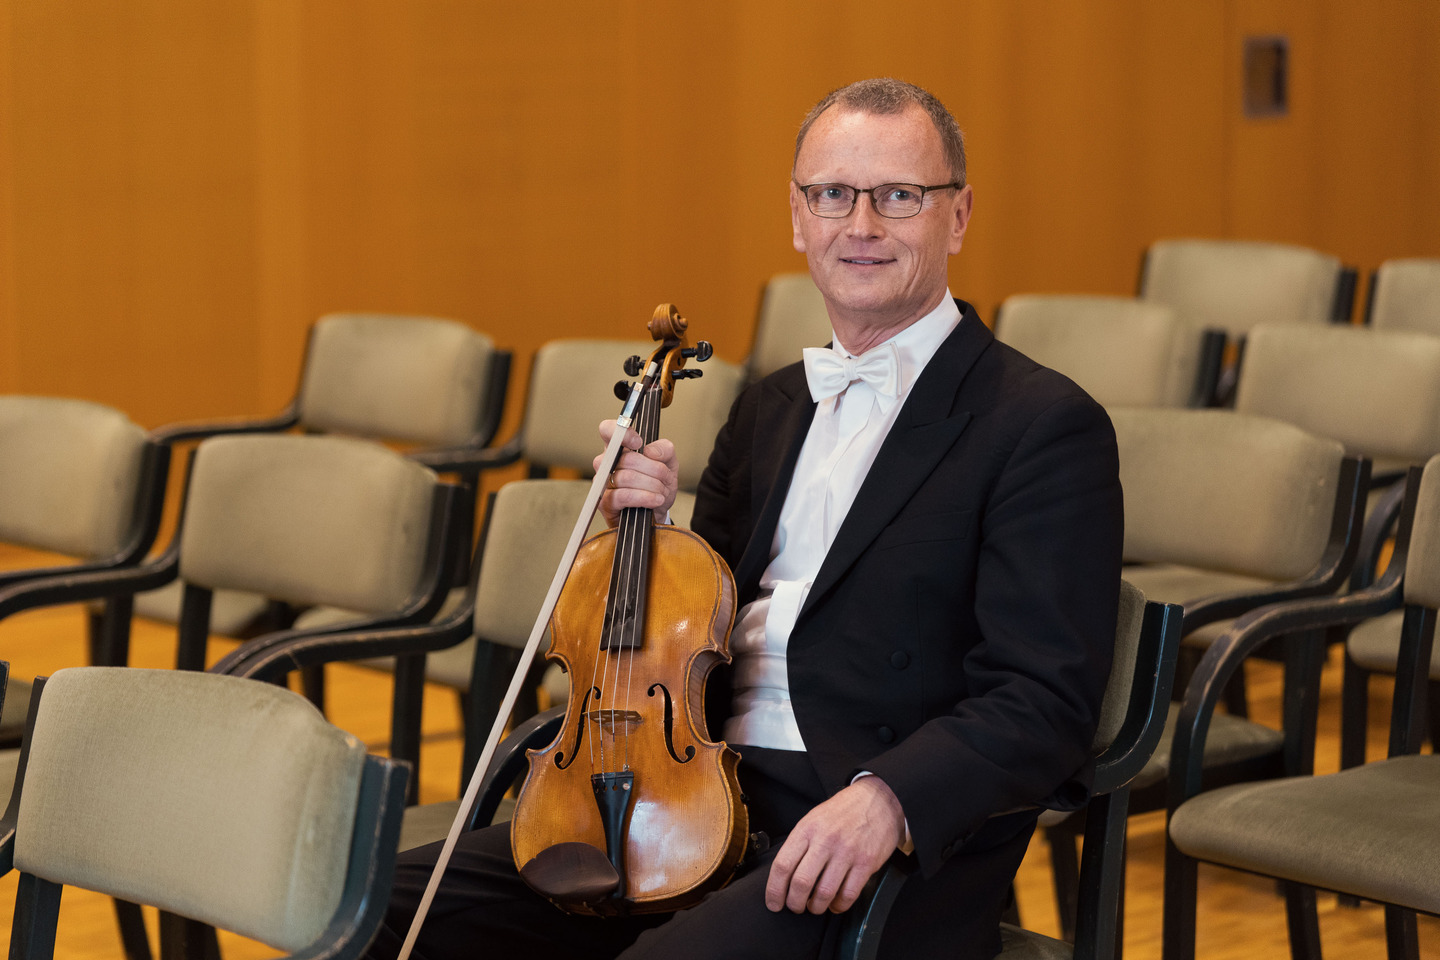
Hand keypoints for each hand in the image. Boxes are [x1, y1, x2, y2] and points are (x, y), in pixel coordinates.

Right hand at [596, 419, 678, 525]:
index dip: (622, 433)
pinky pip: (624, 496)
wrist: (658, 512)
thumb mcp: (669, 463)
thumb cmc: (658, 485)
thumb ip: (664, 449)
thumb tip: (650, 451)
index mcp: (619, 449)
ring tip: (662, 491)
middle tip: (665, 477)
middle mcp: (607, 464)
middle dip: (653, 469)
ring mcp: (603, 483)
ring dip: (652, 485)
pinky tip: (656, 500)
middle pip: (626, 459)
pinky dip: (645, 497)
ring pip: (627, 477)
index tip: (639, 442)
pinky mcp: (605, 503)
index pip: (608, 430)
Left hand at [764, 776, 905, 914]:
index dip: (774, 890)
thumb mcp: (813, 819)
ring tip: (814, 906)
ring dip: (816, 907)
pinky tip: (835, 904)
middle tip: (795, 907)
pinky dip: (838, 906)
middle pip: (801, 882)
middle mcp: (825, 840)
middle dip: (794, 903)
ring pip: (824, 893)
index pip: (783, 865)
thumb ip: (799, 844)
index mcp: (807, 829)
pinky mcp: (866, 862)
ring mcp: (847, 852)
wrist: (877, 799)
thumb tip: (783, 876)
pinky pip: (848, 894)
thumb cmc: (842, 812)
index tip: (773, 902)